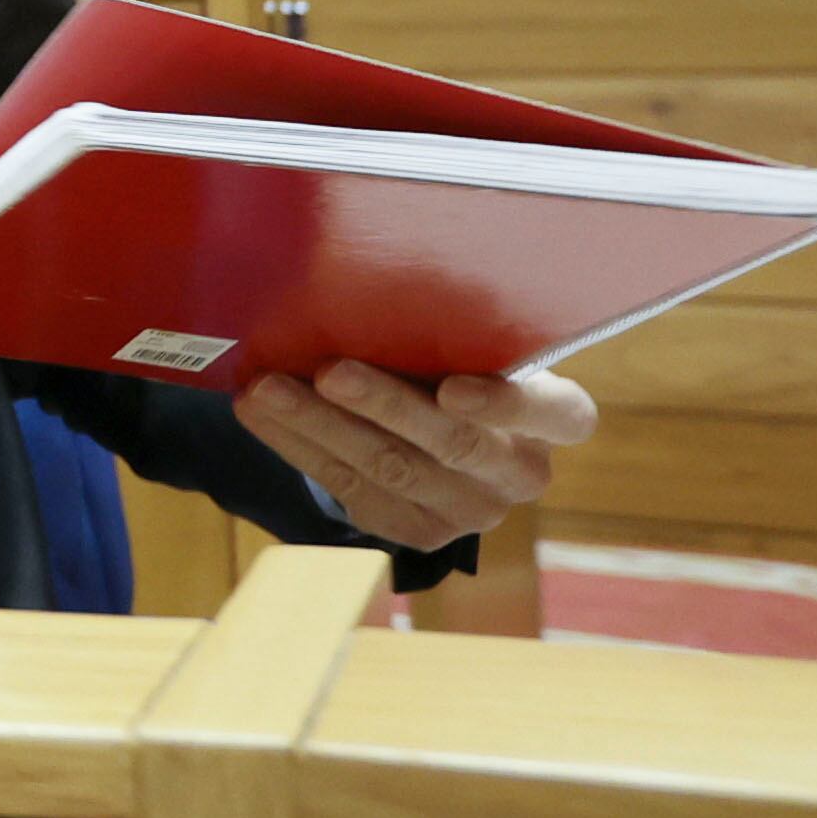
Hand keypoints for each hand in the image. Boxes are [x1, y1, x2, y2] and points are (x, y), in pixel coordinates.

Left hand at [234, 359, 596, 552]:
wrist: (439, 430)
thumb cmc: (456, 362)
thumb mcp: (472, 344)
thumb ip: (449, 331)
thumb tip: (363, 285)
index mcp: (556, 419)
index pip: (555, 414)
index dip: (506, 403)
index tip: (453, 386)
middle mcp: (520, 473)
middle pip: (452, 442)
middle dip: (383, 405)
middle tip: (329, 372)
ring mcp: (469, 511)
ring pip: (390, 468)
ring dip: (320, 426)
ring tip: (266, 389)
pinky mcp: (415, 532)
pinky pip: (352, 489)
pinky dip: (299, 448)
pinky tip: (260, 415)